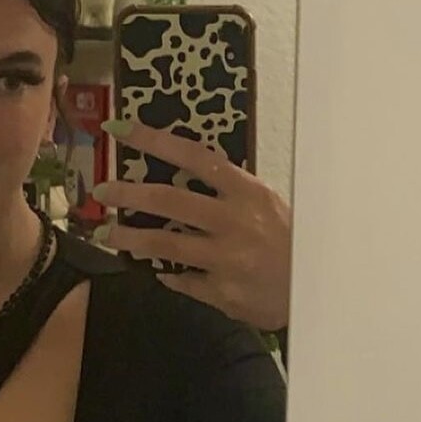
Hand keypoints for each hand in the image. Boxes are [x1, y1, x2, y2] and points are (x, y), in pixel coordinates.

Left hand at [93, 120, 291, 331]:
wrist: (319, 291)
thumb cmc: (293, 243)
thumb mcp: (268, 206)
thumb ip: (231, 193)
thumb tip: (186, 178)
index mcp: (249, 193)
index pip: (195, 158)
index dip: (155, 141)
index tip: (121, 129)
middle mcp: (235, 223)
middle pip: (168, 201)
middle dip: (128, 194)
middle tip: (102, 191)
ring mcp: (226, 260)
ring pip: (164, 244)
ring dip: (130, 239)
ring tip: (109, 235)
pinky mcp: (221, 292)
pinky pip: (182, 281)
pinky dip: (168, 275)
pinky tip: (159, 271)